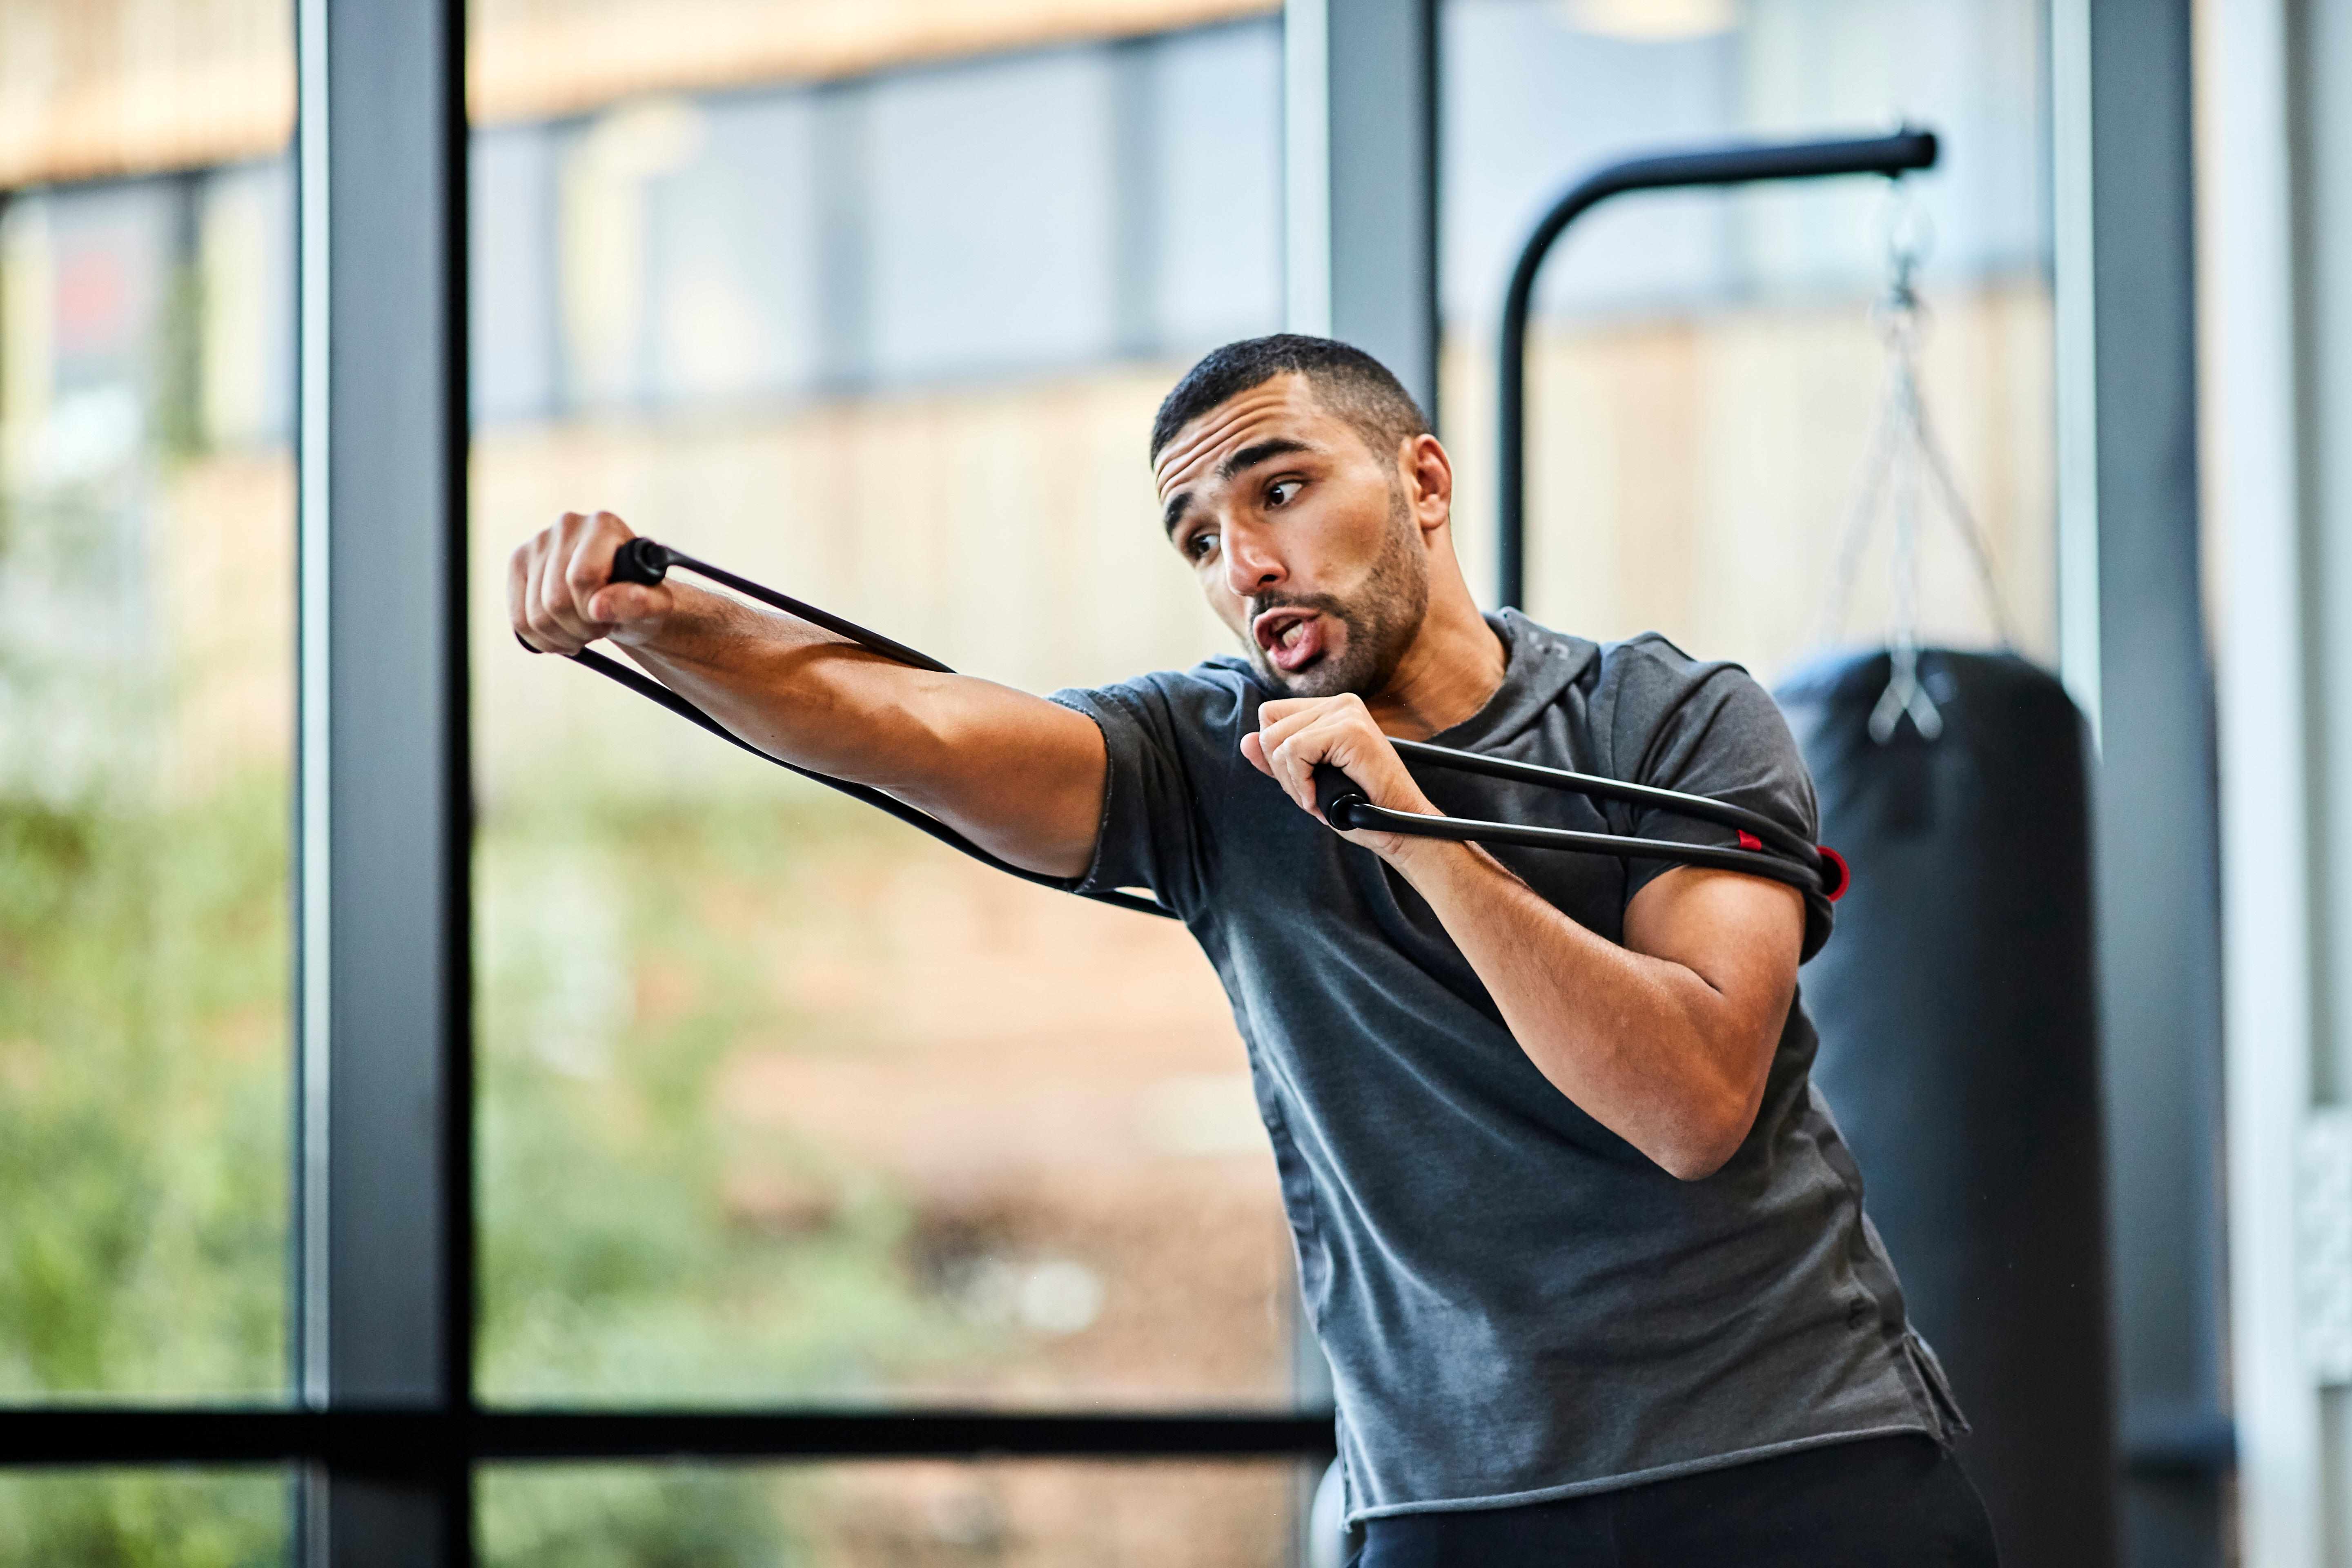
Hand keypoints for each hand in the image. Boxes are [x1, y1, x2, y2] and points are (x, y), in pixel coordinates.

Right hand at [510, 509, 676, 654]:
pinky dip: (542, 639)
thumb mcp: (656, 605)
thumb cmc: (641, 597)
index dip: (596, 611)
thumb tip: (599, 606)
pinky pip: (518, 619)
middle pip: (555, 601)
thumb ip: (639, 603)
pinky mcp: (518, 563)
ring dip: (563, 637)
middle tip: (599, 627)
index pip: (582, 578)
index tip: (611, 617)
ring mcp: (537, 542)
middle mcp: (566, 525)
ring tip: (584, 629)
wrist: (624, 597)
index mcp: (603, 525)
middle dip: (580, 628)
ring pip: (534, 615)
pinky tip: (562, 634)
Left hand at [1241, 694, 1438, 860]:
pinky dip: (1300, 783)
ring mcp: (1346, 713)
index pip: (1271, 716)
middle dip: (1281, 772)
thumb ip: (1280, 760)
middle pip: (1268, 727)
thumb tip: (1245, 741)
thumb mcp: (1309, 780)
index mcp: (1331, 709)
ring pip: (1278, 741)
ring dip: (1292, 782)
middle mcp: (1340, 703)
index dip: (1276, 756)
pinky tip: (1318, 799)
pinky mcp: (1350, 730)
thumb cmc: (1360, 807)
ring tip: (1317, 798)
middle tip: (1310, 795)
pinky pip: (1295, 751)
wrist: (1400, 827)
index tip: (1303, 783)